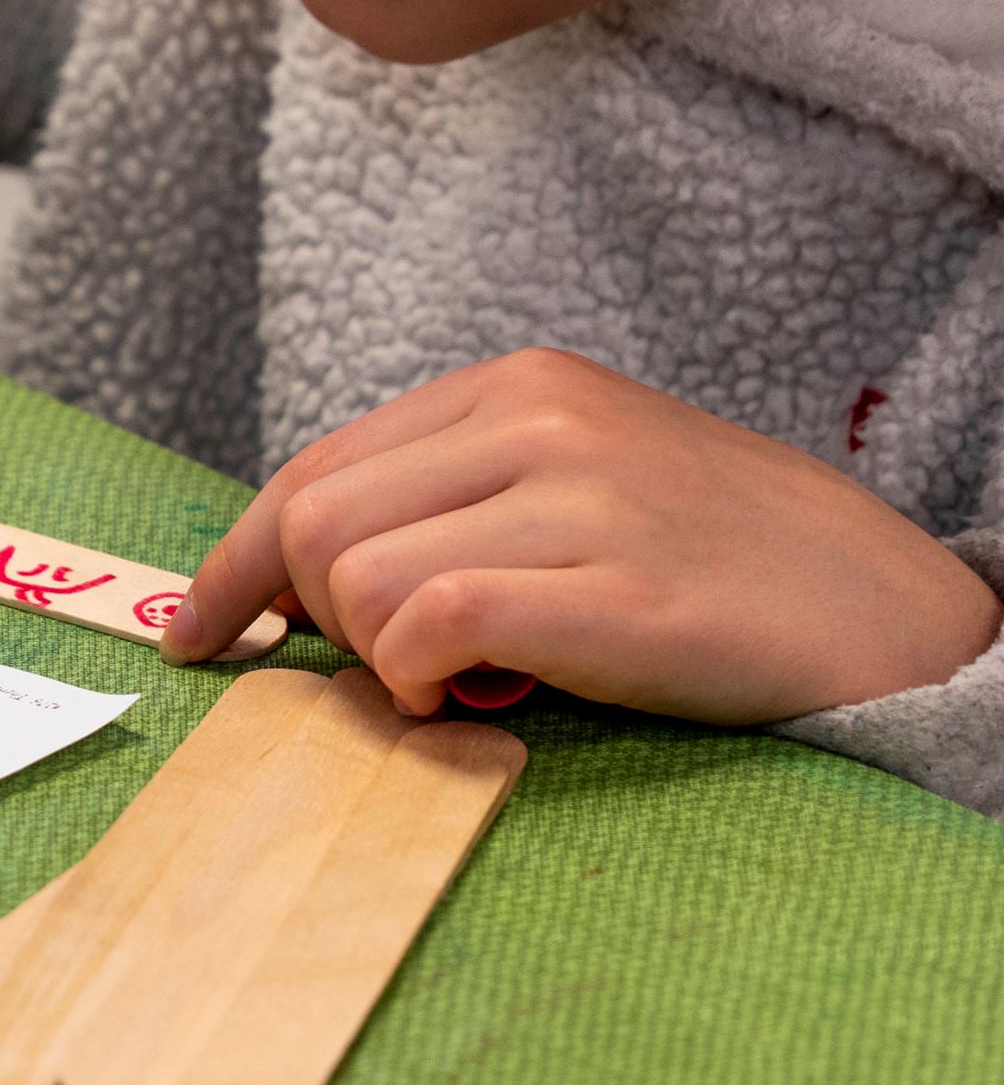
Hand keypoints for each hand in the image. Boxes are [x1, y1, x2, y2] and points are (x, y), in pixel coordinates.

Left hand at [163, 348, 1003, 723]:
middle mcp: (536, 421)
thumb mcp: (572, 485)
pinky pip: (428, 625)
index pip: (313, 468)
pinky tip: (473, 696)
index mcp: (513, 388)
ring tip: (457, 679)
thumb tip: (300, 578)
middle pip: (312, 522)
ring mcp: (577, 497)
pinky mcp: (612, 587)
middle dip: (304, 617)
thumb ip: (449, 503)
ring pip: (354, 578)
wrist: (884, 611)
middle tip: (380, 669)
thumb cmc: (710, 564)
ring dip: (374, 658)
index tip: (200, 630)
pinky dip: (418, 681)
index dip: (238, 562)